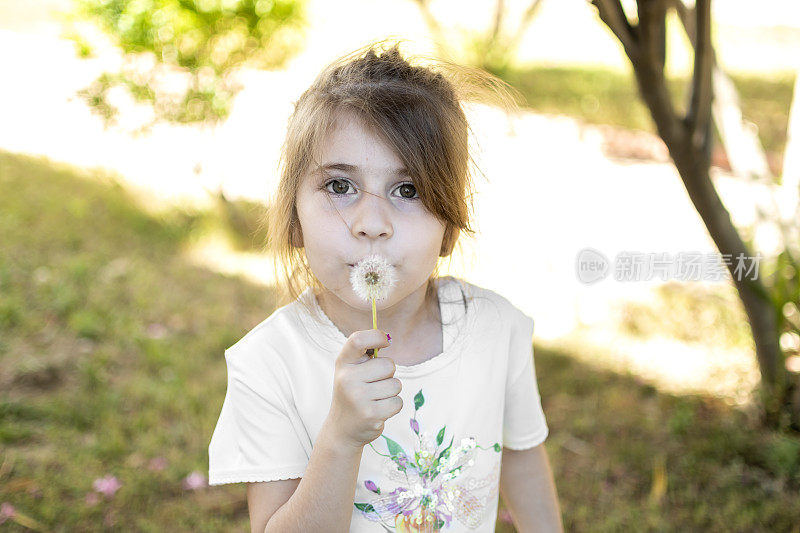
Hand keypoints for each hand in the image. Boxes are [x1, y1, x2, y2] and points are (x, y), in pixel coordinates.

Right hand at [326, 329, 401, 448]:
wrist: (342, 429)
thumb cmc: (353, 392)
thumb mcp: (351, 370)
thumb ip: (366, 354)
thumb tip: (388, 338)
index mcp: (343, 363)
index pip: (358, 340)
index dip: (376, 336)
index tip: (385, 342)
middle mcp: (347, 378)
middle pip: (388, 365)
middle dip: (388, 374)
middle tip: (374, 384)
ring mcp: (358, 397)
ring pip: (395, 385)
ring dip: (391, 392)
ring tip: (374, 399)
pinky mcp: (371, 415)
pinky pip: (398, 402)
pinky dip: (393, 406)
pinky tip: (378, 410)